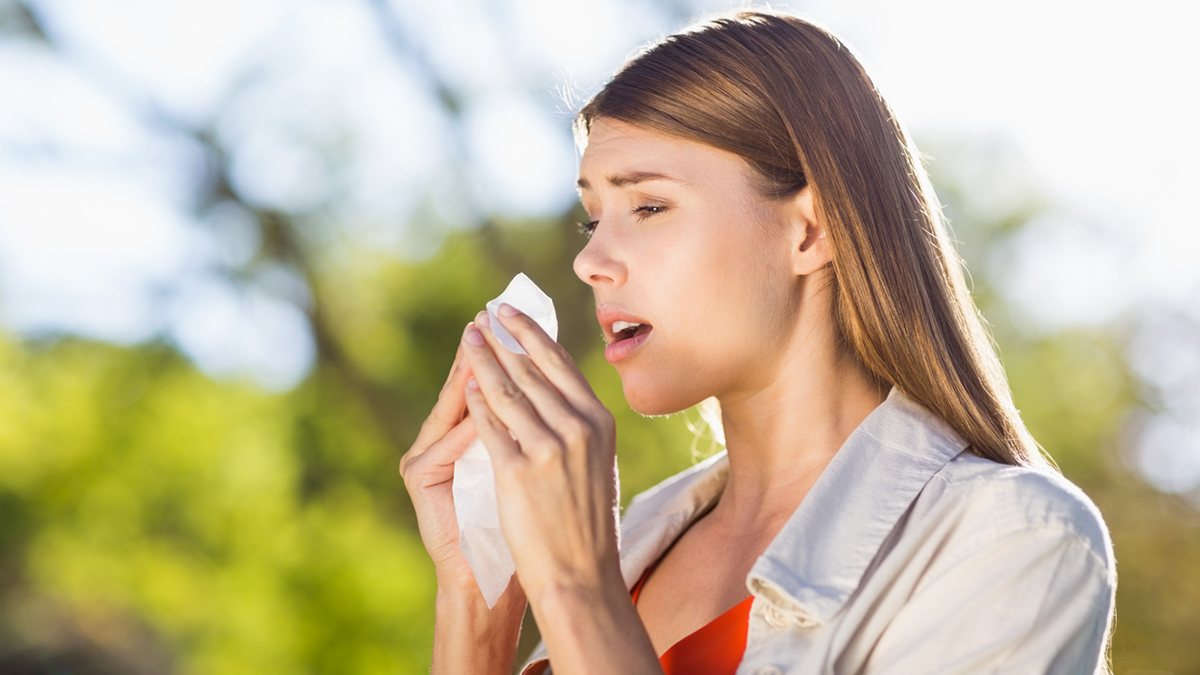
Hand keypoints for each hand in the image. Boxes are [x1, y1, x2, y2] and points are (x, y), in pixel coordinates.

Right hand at [399, 335, 517, 599]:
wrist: (491, 579)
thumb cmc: (520, 526)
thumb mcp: (528, 470)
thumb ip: (528, 430)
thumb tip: (559, 383)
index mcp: (469, 437)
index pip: (489, 384)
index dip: (505, 351)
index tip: (521, 319)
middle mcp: (441, 440)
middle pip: (466, 386)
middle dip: (485, 352)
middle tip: (495, 317)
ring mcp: (426, 457)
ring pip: (449, 407)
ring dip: (469, 377)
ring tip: (483, 347)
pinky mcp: (418, 478)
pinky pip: (442, 443)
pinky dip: (464, 425)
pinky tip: (478, 400)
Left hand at [460, 305, 621, 606]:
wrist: (582, 576)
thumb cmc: (589, 525)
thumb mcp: (598, 464)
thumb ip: (581, 428)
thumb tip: (559, 394)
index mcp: (600, 422)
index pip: (561, 365)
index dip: (532, 334)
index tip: (511, 314)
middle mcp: (578, 428)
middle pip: (531, 369)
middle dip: (503, 339)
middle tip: (483, 317)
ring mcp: (548, 448)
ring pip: (508, 390)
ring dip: (484, 360)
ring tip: (469, 340)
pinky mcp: (517, 471)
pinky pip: (490, 426)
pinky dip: (475, 402)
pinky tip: (465, 385)